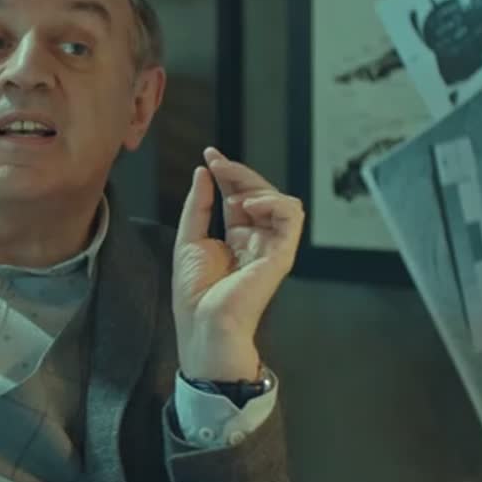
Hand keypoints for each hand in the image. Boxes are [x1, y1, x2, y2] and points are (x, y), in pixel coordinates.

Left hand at [172, 147, 305, 381]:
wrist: (204, 326)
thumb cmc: (196, 295)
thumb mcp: (189, 240)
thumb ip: (199, 206)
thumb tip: (204, 173)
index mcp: (238, 238)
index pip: (240, 196)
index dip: (228, 173)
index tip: (210, 155)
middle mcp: (258, 240)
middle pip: (260, 193)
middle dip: (239, 173)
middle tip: (217, 163)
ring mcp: (272, 247)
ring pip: (281, 200)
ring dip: (257, 187)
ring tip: (234, 197)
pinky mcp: (282, 255)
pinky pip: (292, 216)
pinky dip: (273, 202)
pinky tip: (248, 206)